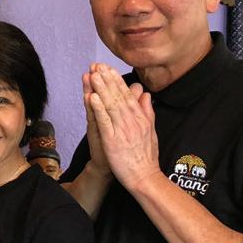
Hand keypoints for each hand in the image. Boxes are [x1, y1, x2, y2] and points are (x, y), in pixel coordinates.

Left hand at [87, 65, 160, 190]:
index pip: (127, 95)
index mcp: (141, 118)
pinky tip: (92, 98)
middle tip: (98, 65)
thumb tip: (146, 95)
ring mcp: (122, 130)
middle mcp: (132, 121)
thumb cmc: (146, 156)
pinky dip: (98, 109)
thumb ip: (148, 112)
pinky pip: (104, 122)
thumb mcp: (151, 131)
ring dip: (101, 89)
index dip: (117, 81)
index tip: (108, 68)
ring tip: (93, 75)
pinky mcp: (113, 140)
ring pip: (110, 105)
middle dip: (107, 80)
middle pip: (118, 96)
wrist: (144, 177)